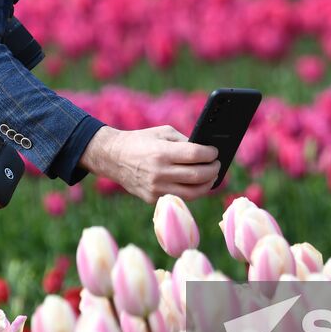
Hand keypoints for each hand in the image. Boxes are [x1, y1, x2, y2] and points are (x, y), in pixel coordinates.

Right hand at [79, 125, 220, 203]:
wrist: (113, 157)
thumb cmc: (141, 141)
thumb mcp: (162, 133)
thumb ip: (184, 142)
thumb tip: (205, 151)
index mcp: (161, 152)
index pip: (195, 155)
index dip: (210, 154)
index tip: (215, 152)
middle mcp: (159, 172)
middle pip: (197, 175)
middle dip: (213, 170)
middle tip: (217, 165)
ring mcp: (156, 188)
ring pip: (192, 193)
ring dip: (207, 185)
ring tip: (212, 177)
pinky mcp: (152, 198)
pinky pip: (179, 197)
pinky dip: (191, 191)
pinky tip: (197, 184)